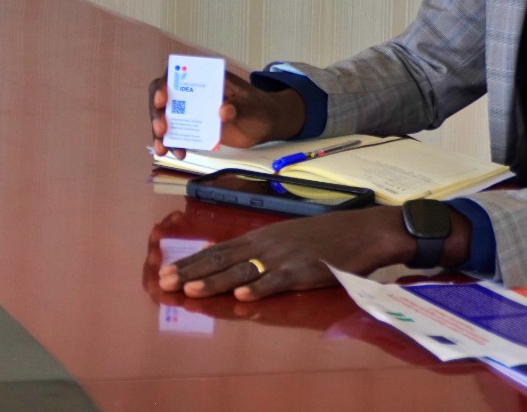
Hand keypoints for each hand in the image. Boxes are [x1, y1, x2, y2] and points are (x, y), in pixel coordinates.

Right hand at [150, 70, 304, 158]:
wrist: (264, 124)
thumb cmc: (258, 108)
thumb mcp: (252, 106)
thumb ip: (239, 108)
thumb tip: (223, 111)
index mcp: (205, 77)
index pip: (176, 74)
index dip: (164, 85)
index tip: (162, 100)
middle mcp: (193, 91)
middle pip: (164, 97)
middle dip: (157, 113)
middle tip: (161, 128)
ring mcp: (192, 111)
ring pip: (167, 117)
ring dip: (161, 133)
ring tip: (164, 149)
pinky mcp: (195, 128)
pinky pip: (178, 134)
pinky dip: (174, 144)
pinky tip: (177, 154)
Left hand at [157, 207, 410, 300]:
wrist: (362, 231)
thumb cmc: (325, 236)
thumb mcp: (285, 237)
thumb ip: (256, 247)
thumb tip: (223, 253)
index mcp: (261, 237)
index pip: (218, 249)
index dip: (191, 261)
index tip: (166, 271)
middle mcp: (266, 244)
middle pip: (222, 259)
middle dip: (192, 271)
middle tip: (164, 283)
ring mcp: (284, 257)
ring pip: (242, 270)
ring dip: (215, 281)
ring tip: (191, 290)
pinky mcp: (304, 270)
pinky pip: (278, 281)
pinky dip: (259, 288)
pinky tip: (242, 295)